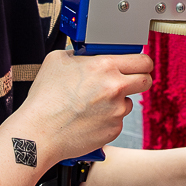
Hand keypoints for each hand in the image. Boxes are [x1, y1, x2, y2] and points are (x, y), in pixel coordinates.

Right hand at [12, 49, 152, 163]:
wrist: (38, 132)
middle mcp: (115, 88)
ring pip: (128, 103)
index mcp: (105, 66)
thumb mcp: (57, 60)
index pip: (143, 60)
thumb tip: (89, 54)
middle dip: (139, 80)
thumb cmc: (45, 98)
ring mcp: (116, 111)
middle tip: (127, 82)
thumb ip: (80, 54)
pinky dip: (106, 120)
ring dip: (117, 102)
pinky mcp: (113, 130)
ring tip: (91, 105)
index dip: (142, 62)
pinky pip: (116, 121)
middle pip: (146, 81)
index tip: (138, 66)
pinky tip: (88, 119)